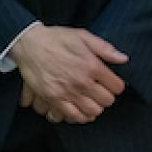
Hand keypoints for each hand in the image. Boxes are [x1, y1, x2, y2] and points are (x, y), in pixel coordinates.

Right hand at [10, 25, 127, 123]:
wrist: (28, 44)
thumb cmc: (55, 38)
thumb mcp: (82, 36)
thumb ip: (104, 48)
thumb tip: (123, 59)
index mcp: (92, 65)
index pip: (117, 87)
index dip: (116, 86)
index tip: (110, 84)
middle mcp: (82, 81)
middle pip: (106, 101)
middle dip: (106, 97)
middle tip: (99, 93)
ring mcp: (67, 91)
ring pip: (92, 111)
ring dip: (94, 108)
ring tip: (90, 102)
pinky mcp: (53, 98)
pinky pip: (73, 116)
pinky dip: (79, 116)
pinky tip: (79, 110)